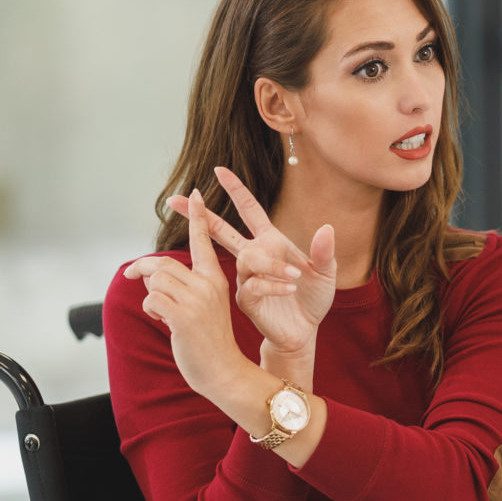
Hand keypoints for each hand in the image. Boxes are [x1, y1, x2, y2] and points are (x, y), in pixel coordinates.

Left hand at [124, 192, 250, 402]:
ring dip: (149, 295)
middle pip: (162, 263)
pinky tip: (163, 321)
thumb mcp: (203, 306)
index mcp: (215, 279)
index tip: (195, 196)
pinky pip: (152, 299)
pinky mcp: (183, 316)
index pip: (203, 242)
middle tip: (130, 276)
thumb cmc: (210, 341)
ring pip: (155, 280)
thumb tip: (149, 272)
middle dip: (142, 269)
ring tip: (161, 312)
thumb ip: (183, 286)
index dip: (198, 218)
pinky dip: (150, 310)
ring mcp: (197, 300)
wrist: (224, 371)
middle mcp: (208, 285)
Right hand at [186, 165, 336, 356]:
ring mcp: (246, 277)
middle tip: (174, 200)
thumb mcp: (326, 272)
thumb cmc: (312, 299)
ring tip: (294, 276)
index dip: (235, 189)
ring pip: (246, 259)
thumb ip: (324, 251)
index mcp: (270, 242)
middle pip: (220, 230)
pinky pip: (253, 285)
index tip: (218, 170)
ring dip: (270, 265)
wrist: (305, 331)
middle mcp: (254, 256)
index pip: (248, 209)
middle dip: (198, 215)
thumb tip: (326, 228)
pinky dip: (271, 284)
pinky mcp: (246, 299)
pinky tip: (289, 288)